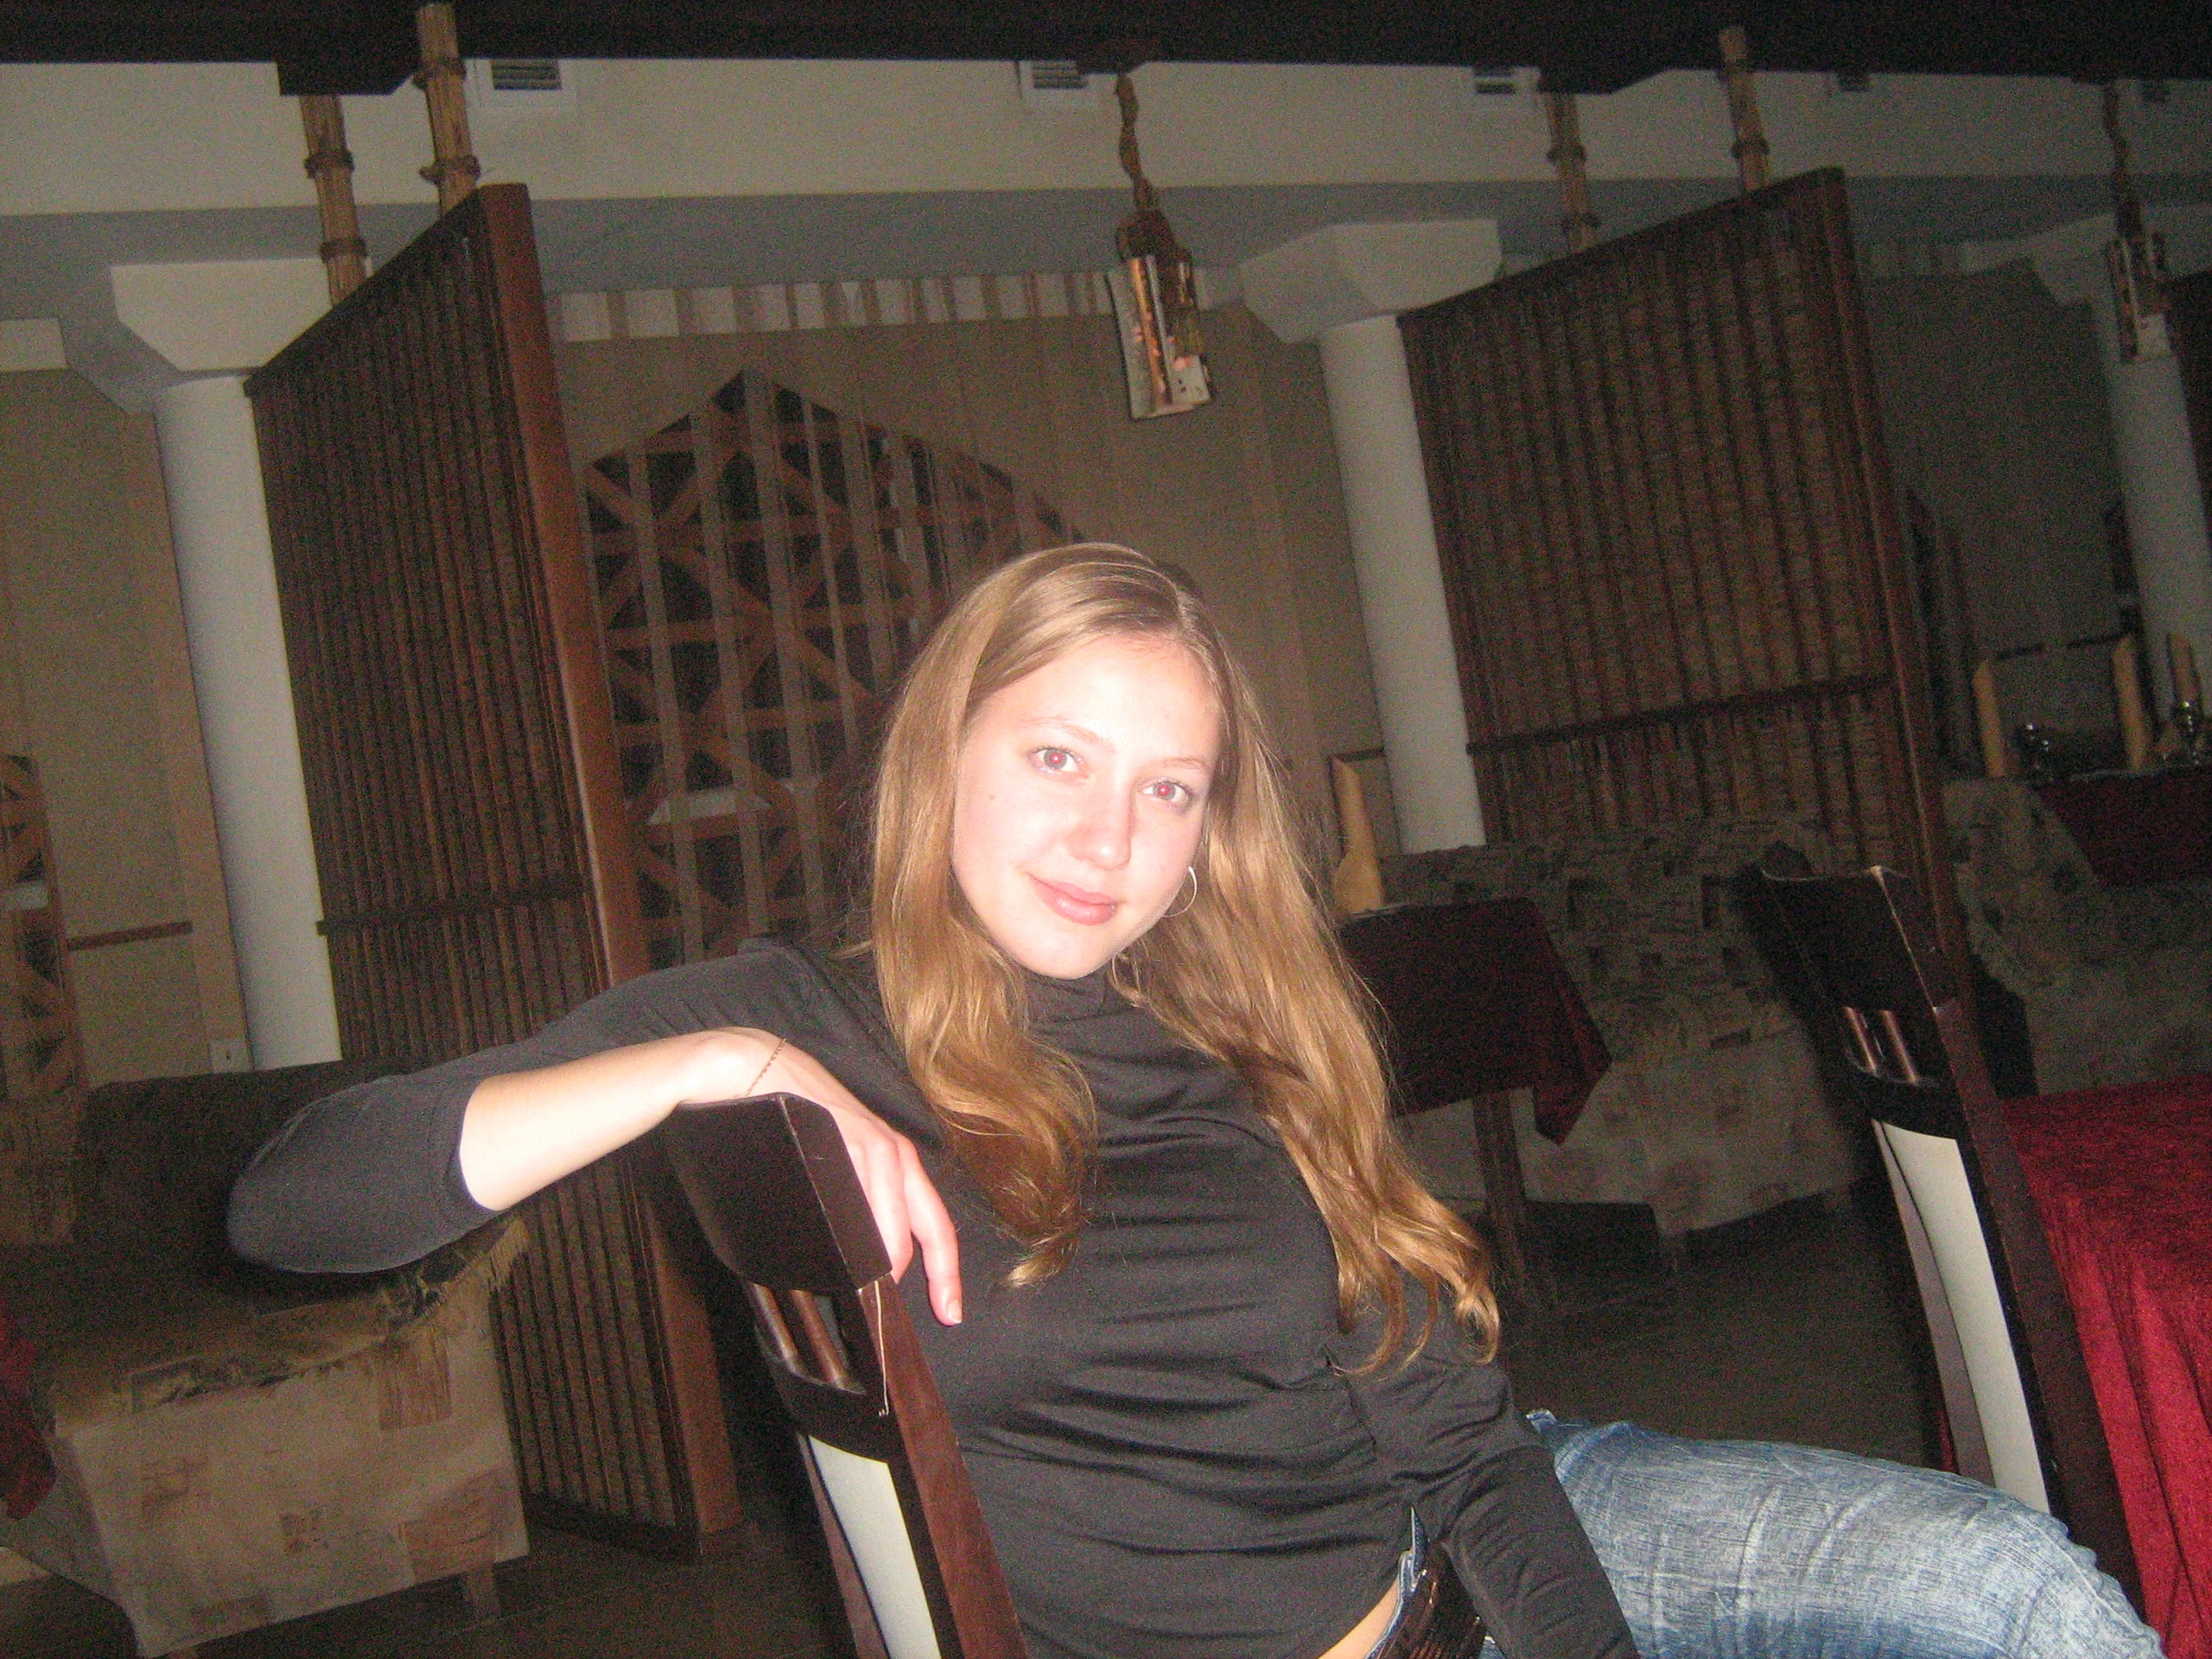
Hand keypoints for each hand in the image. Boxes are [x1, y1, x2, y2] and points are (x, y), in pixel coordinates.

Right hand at [704, 1031, 963, 1325]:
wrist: (758, 1070)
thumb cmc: (792, 1124)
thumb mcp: (834, 1169)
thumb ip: (850, 1210)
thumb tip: (856, 1267)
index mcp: (897, 1163)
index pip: (934, 1224)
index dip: (947, 1270)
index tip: (952, 1311)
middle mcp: (896, 1153)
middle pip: (932, 1225)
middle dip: (939, 1273)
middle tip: (943, 1312)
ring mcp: (874, 1142)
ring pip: (896, 1218)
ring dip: (889, 1258)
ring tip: (874, 1291)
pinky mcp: (848, 1134)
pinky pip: (866, 1191)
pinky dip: (863, 1227)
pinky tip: (852, 1249)